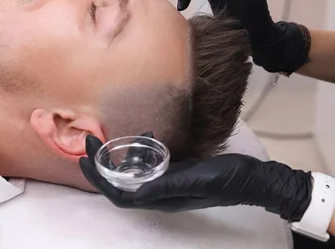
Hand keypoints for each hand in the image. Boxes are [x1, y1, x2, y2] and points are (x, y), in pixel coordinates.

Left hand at [80, 135, 312, 220]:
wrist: (250, 177)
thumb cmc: (224, 179)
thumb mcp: (193, 179)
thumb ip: (164, 185)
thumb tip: (134, 190)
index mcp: (161, 198)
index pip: (119, 194)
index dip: (98, 179)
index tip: (84, 160)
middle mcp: (160, 193)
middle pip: (122, 184)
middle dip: (102, 165)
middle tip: (90, 143)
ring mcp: (168, 183)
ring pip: (134, 175)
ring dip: (119, 159)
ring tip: (111, 140)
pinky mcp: (177, 173)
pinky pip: (150, 165)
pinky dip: (140, 153)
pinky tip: (145, 136)